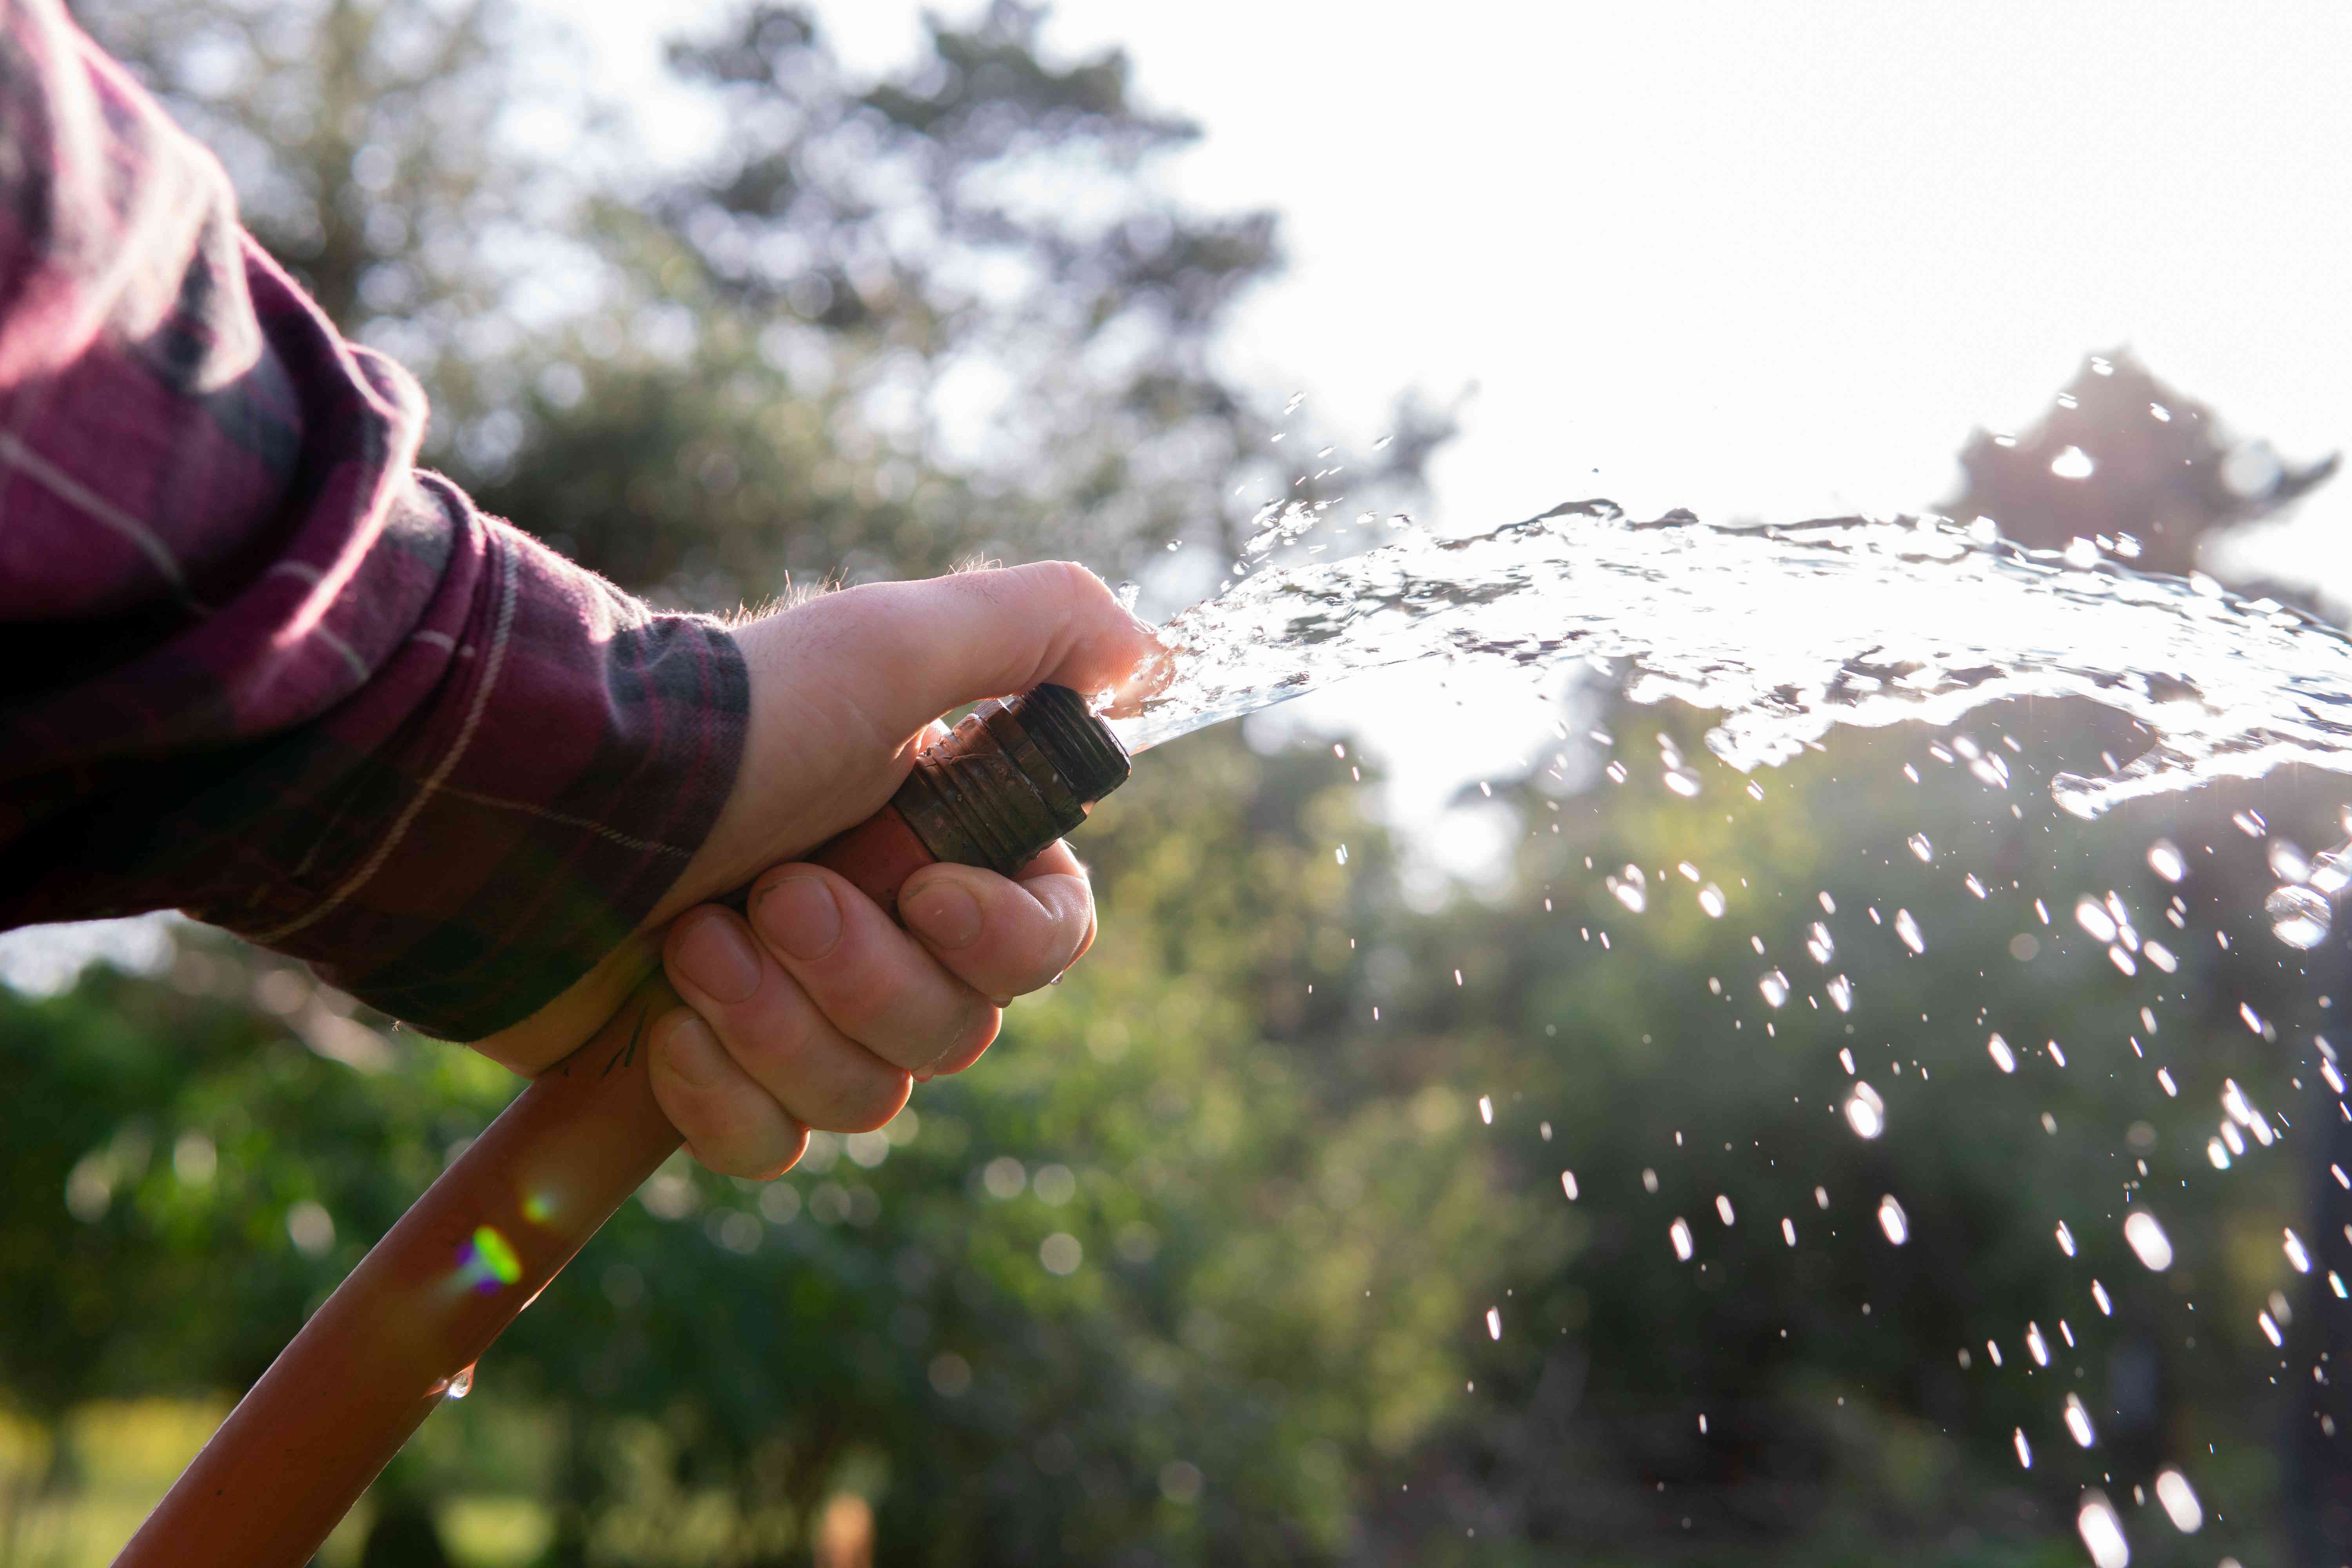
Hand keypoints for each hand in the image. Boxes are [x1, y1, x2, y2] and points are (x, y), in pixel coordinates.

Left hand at [473, 562, 1159, 1176]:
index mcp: (936, 839)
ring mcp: (793, 1010)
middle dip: (862, 973)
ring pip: (868, 1098)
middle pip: (958, 1032)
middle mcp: (880, 929)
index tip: (928, 897)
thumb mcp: (884, 644)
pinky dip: (719, 1093)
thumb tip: (1146, 651)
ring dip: (778, 1023)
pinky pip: (771, 1147)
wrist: (523, 801)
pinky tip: (661, 1027)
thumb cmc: (716, 723)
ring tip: (694, 940)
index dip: (1006, 940)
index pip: (1048, 935)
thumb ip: (1032, 631)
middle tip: (773, 892)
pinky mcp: (709, 1077)